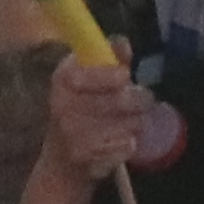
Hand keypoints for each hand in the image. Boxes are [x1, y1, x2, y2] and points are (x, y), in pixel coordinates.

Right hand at [31, 46, 175, 191]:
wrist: (60, 159)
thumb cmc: (80, 108)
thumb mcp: (88, 78)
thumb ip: (109, 58)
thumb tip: (124, 44)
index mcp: (63, 78)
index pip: (98, 73)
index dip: (116, 75)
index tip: (125, 76)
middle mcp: (63, 105)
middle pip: (122, 100)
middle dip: (141, 99)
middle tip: (144, 99)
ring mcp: (73, 134)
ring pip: (130, 123)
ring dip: (137, 121)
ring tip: (130, 120)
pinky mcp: (86, 158)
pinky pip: (127, 145)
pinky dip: (129, 142)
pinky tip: (119, 140)